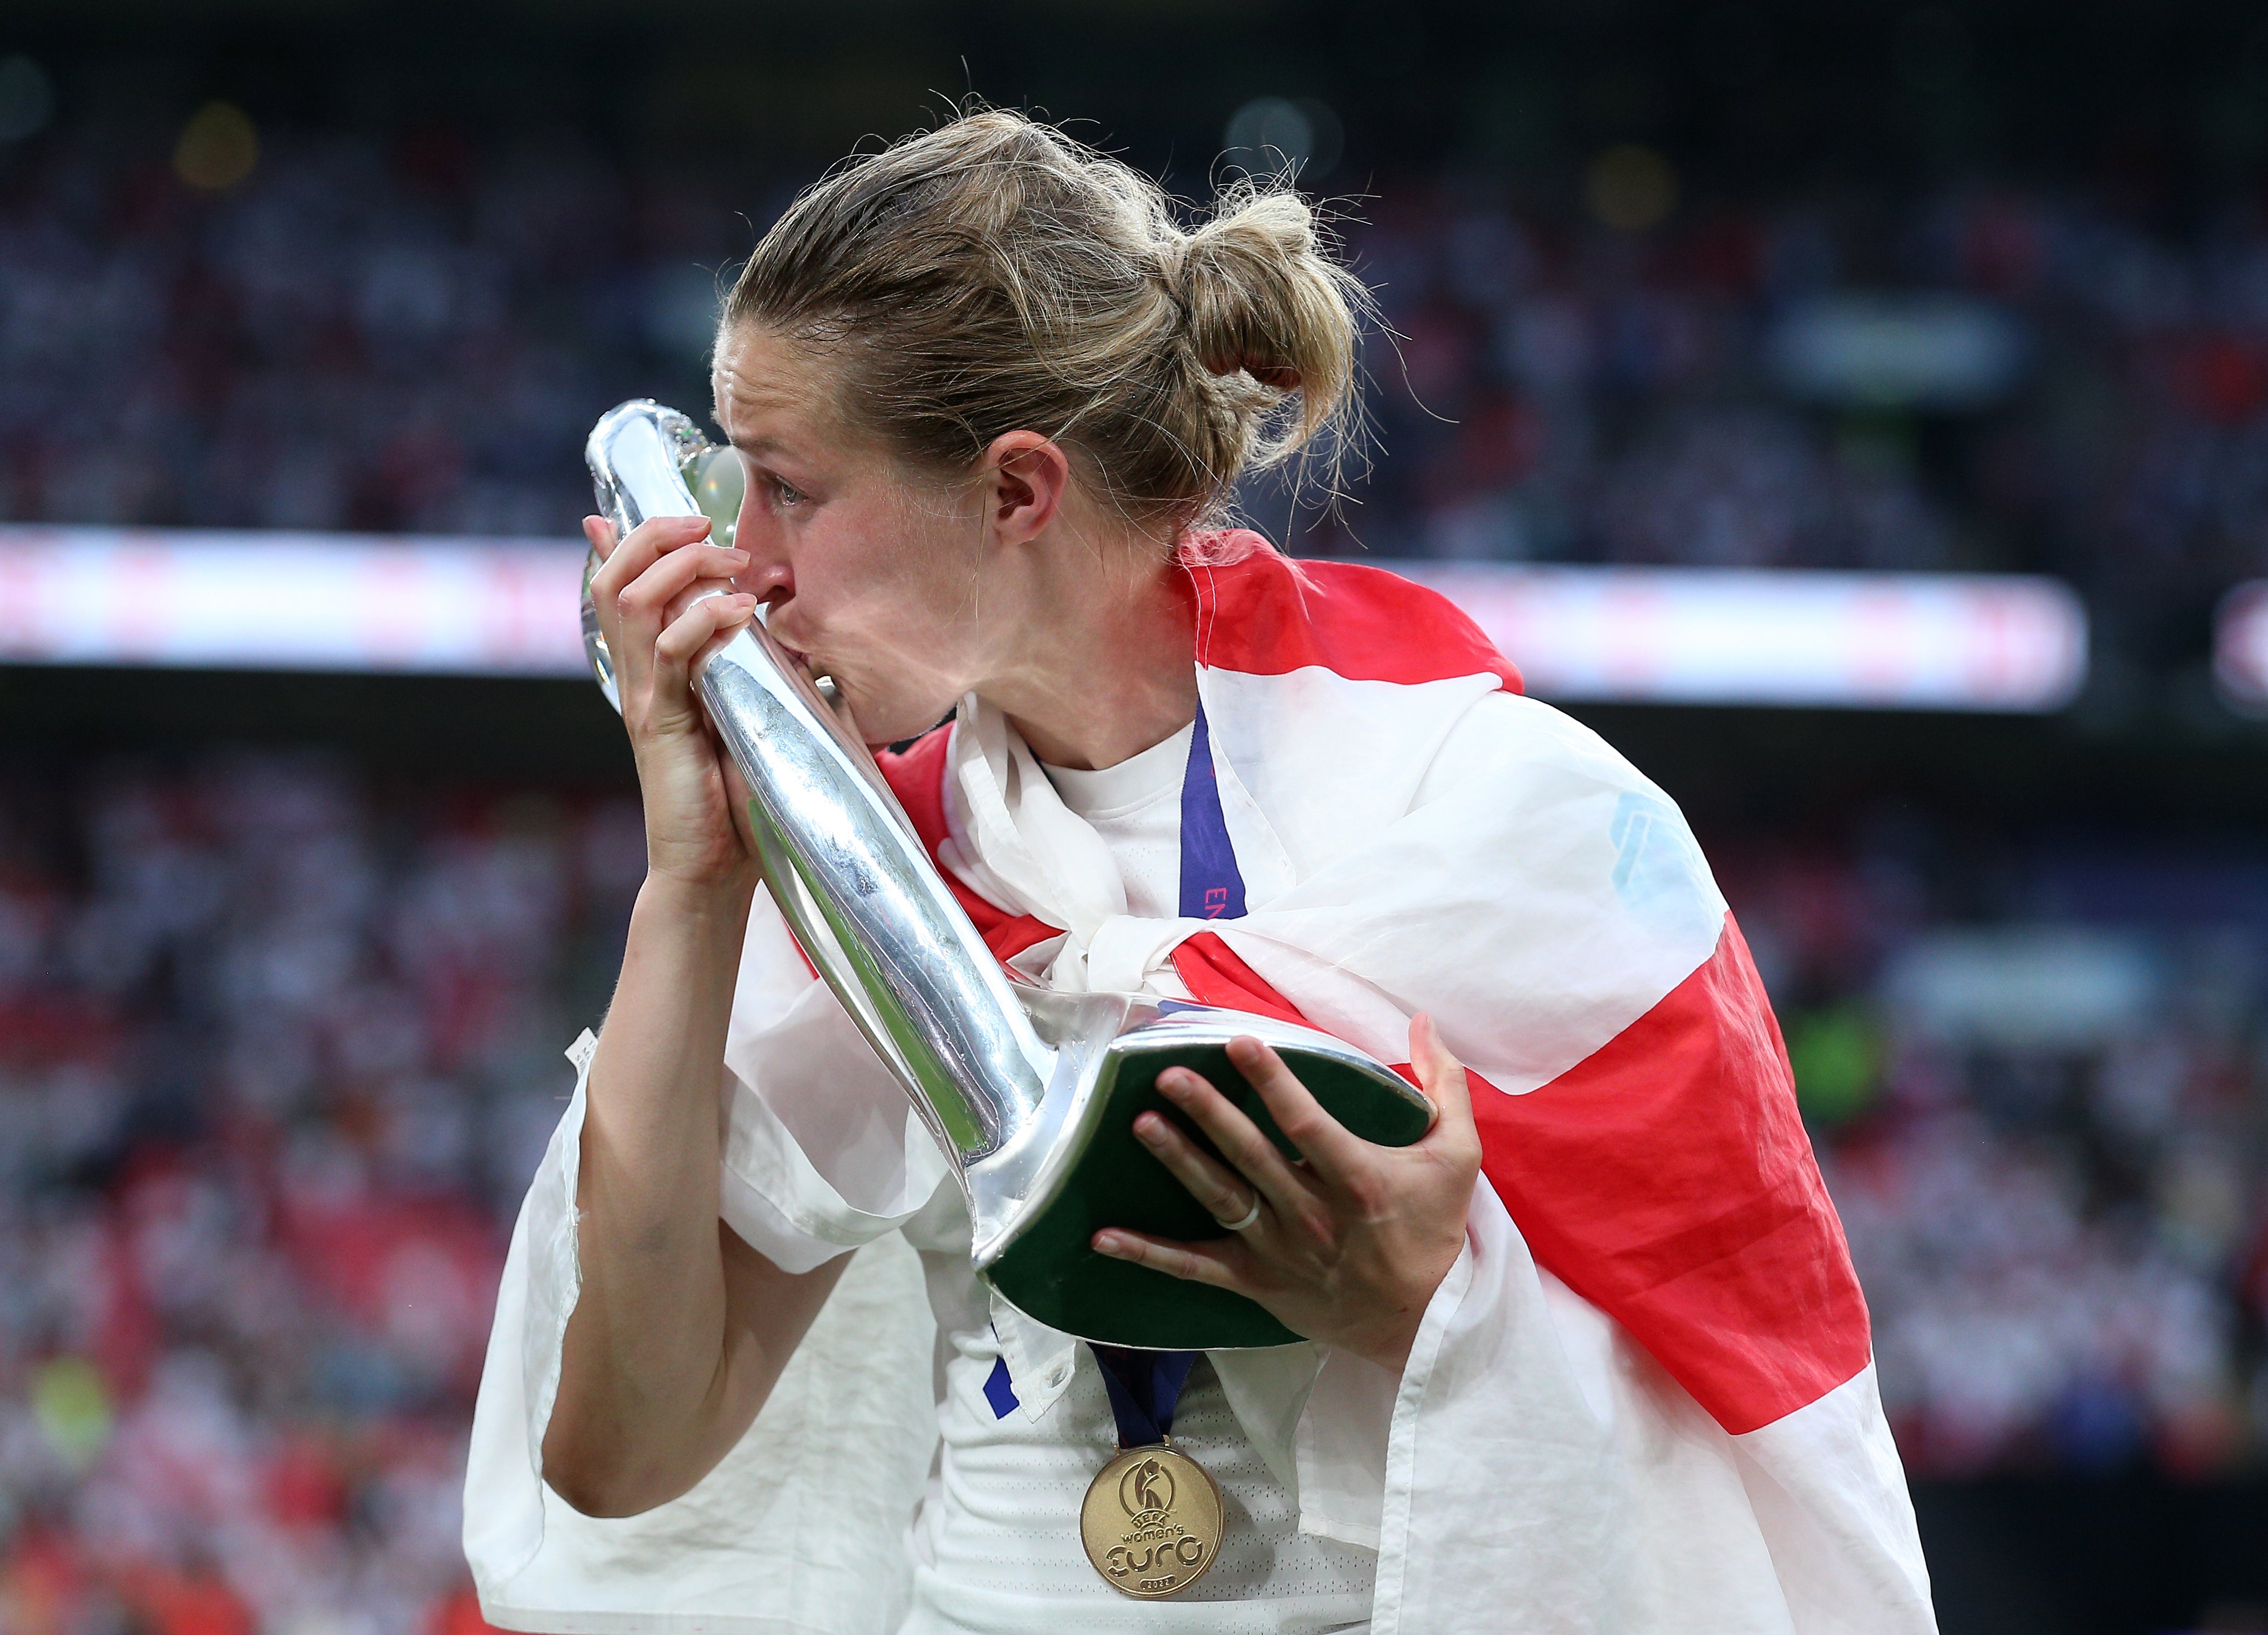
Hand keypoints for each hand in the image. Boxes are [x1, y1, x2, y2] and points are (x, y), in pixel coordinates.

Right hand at [584, 513, 763, 891]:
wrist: (714, 869)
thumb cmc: (738, 795)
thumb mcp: (752, 712)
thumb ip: (754, 667)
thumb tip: (780, 625)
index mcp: (650, 669)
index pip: (617, 585)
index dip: (630, 538)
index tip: (682, 514)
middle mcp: (636, 676)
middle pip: (613, 578)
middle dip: (658, 537)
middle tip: (711, 532)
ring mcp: (644, 698)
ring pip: (630, 602)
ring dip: (680, 568)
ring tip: (731, 565)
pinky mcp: (662, 724)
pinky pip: (671, 655)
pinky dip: (703, 622)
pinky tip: (741, 612)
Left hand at [1091, 1015, 1480, 1371]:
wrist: (1427, 1323)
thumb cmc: (1437, 1231)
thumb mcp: (1458, 1155)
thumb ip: (1443, 1085)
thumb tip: (1425, 1020)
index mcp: (1357, 1179)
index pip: (1306, 1122)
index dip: (1271, 1081)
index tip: (1238, 1043)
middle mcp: (1312, 1214)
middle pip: (1251, 1156)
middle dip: (1208, 1113)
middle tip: (1169, 1075)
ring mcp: (1279, 1250)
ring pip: (1221, 1199)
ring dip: (1179, 1160)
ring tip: (1142, 1123)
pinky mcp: (1257, 1282)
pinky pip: (1196, 1267)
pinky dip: (1149, 1253)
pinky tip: (1104, 1236)